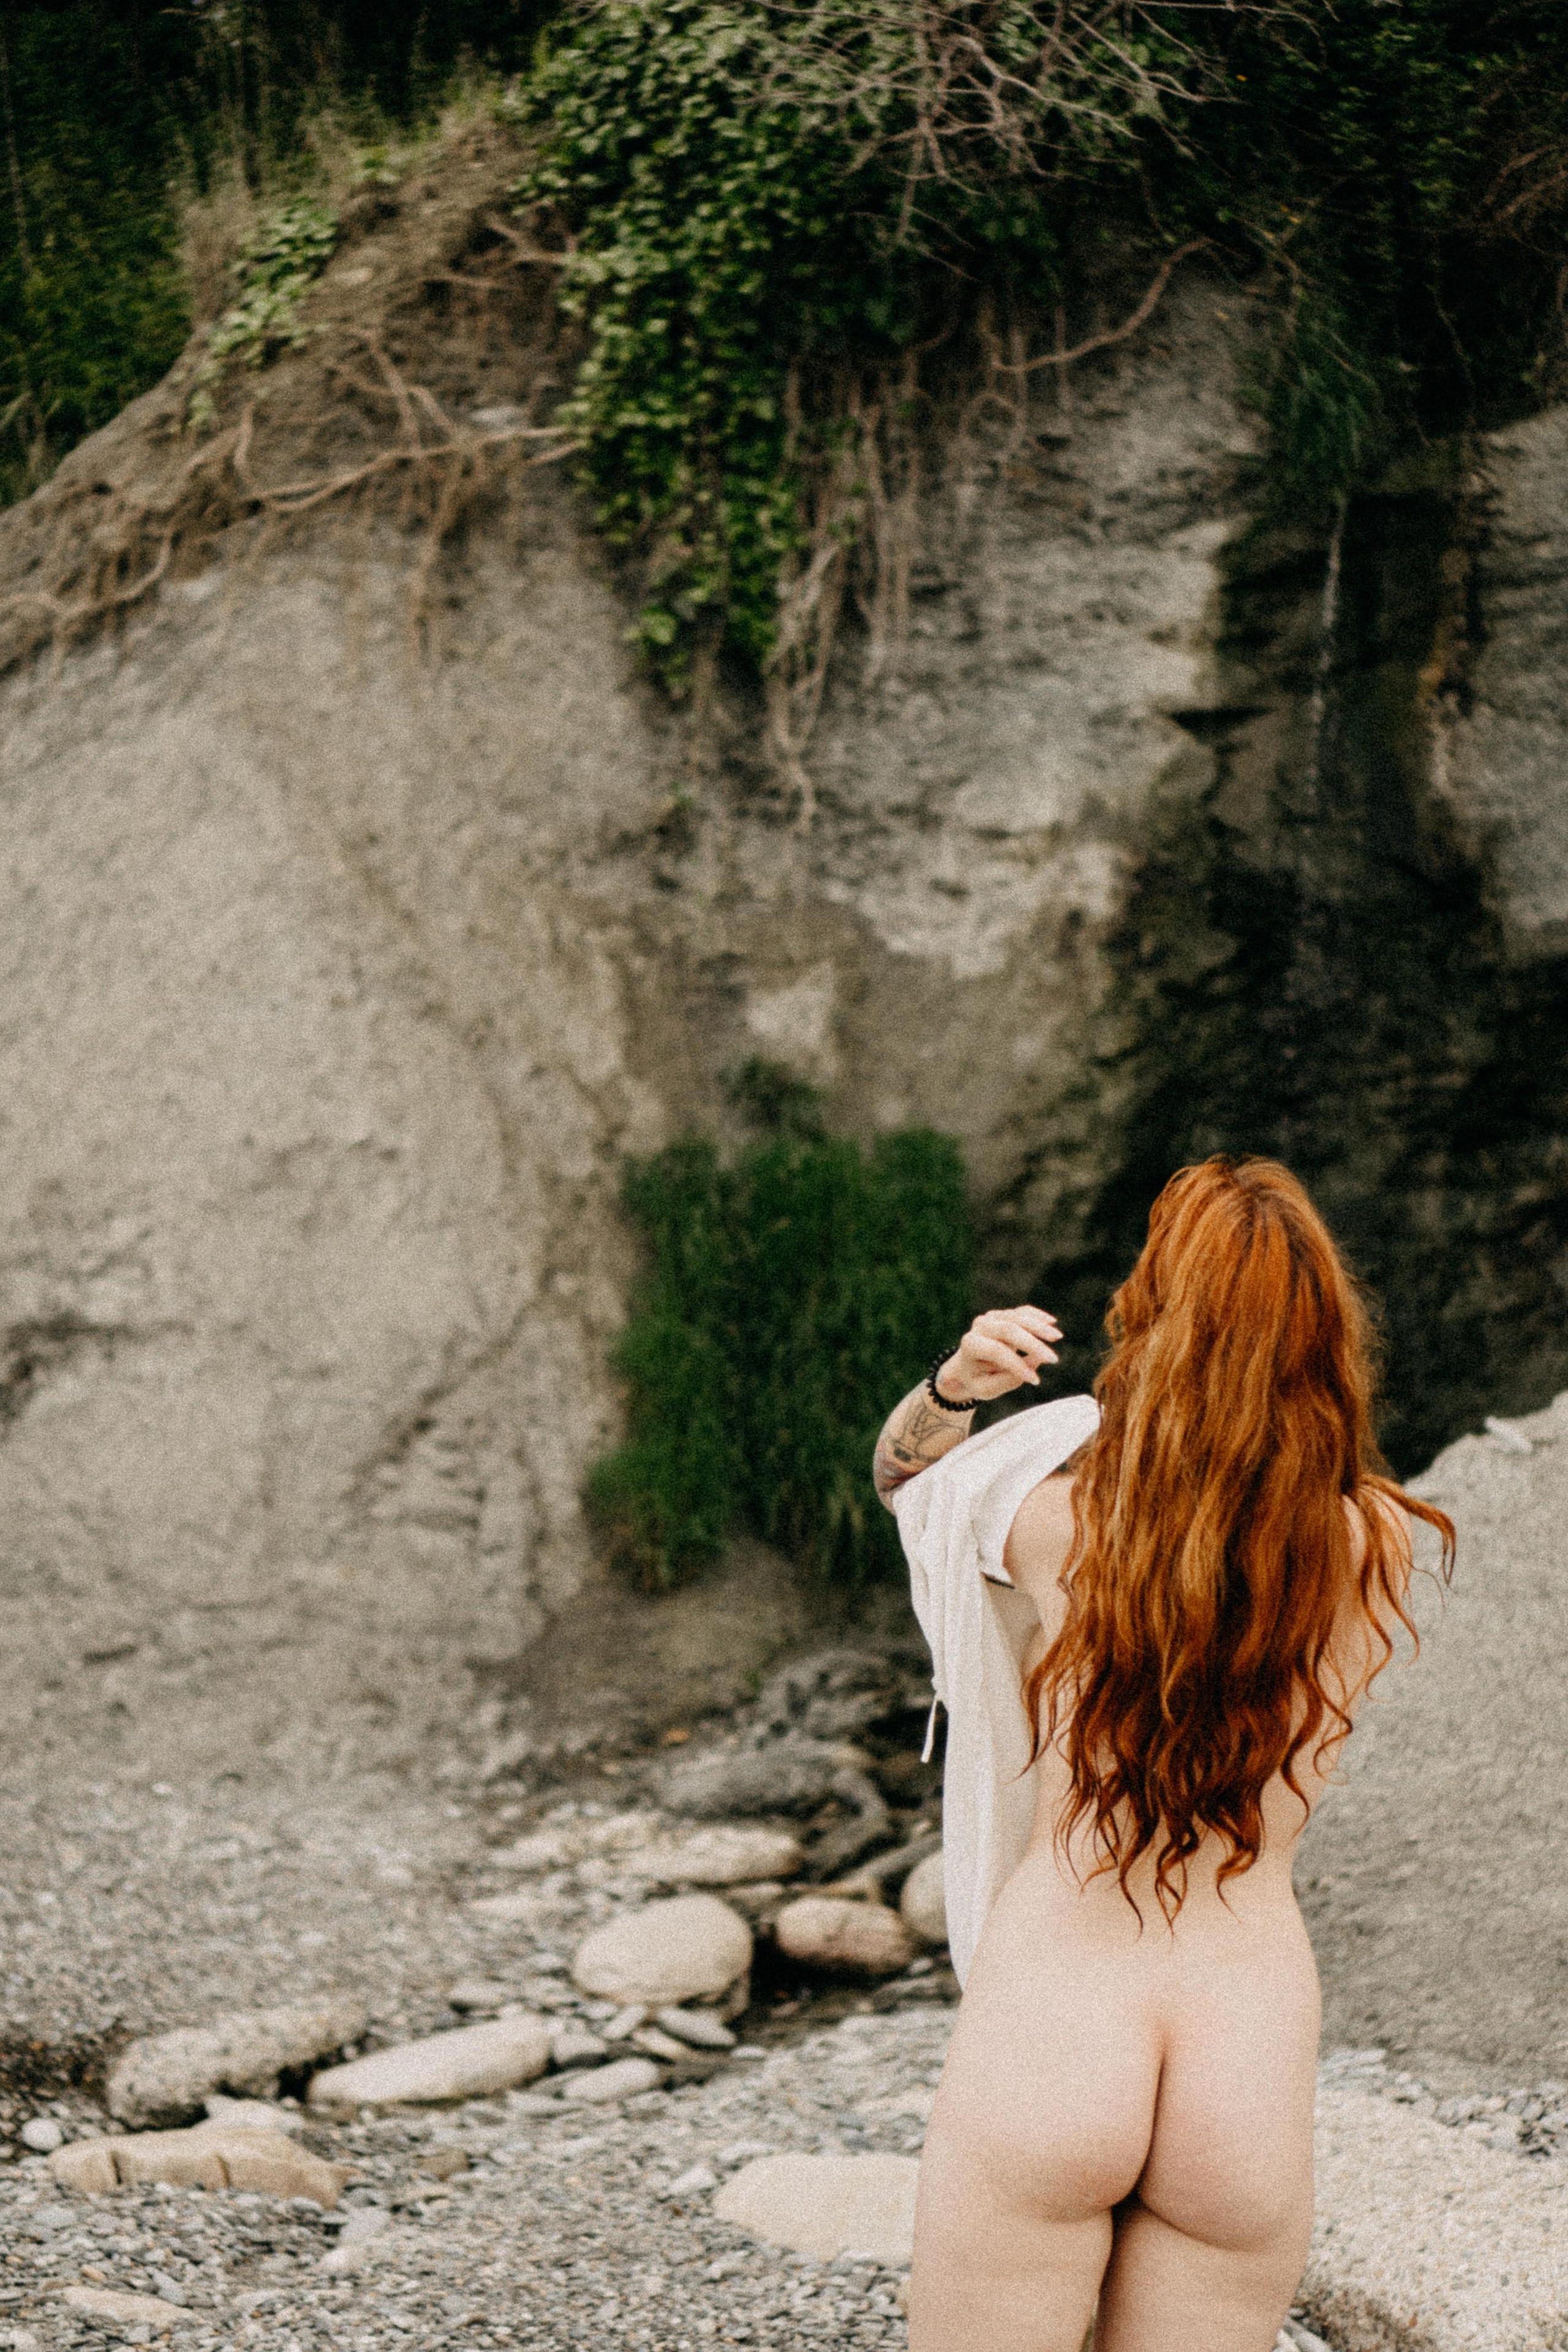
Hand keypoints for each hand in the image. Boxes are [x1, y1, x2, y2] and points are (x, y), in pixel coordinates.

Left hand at [937, 1305, 1060, 1402]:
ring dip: (1039, 1327)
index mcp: (970, 1345)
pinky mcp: (1003, 1315)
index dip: (1017, 1365)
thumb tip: (1036, 1360)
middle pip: (1008, 1329)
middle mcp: (980, 1327)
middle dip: (1033, 1344)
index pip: (996, 1351)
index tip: (1036, 1381)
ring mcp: (992, 1318)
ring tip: (1058, 1337)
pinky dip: (1037, 1316)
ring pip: (1018, 1317)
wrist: (967, 1366)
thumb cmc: (978, 1380)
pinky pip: (1023, 1312)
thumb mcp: (987, 1389)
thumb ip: (1009, 1379)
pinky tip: (1052, 1322)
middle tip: (1053, 1360)